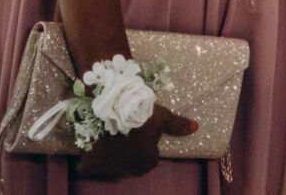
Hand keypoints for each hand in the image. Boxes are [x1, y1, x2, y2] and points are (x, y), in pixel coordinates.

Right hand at [75, 104, 196, 178]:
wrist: (104, 114)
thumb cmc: (137, 115)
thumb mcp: (161, 117)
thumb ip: (177, 125)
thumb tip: (196, 128)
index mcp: (147, 162)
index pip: (151, 156)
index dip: (147, 142)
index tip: (142, 129)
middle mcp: (128, 170)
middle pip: (132, 162)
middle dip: (130, 150)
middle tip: (127, 131)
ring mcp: (107, 170)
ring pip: (112, 164)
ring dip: (113, 153)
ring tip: (112, 133)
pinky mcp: (90, 165)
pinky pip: (91, 166)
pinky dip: (93, 158)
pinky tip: (95, 143)